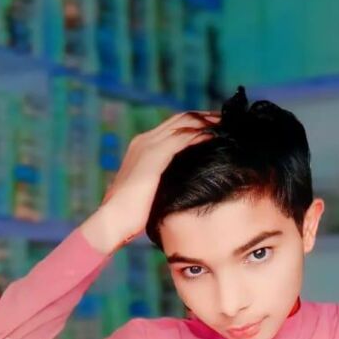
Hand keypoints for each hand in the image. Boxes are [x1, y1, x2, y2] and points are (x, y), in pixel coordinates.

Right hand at [99, 110, 219, 249]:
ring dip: (206, 122)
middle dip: (205, 117)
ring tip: (226, 124)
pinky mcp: (153, 157)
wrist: (112, 221)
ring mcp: (148, 147)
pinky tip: (214, 136)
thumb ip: (166, 183)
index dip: (196, 123)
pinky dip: (199, 135)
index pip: (174, 126)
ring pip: (183, 123)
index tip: (217, 127)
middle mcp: (145, 141)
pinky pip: (181, 138)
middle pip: (181, 119)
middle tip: (227, 120)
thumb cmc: (131, 215)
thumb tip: (186, 188)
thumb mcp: (151, 192)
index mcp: (142, 147)